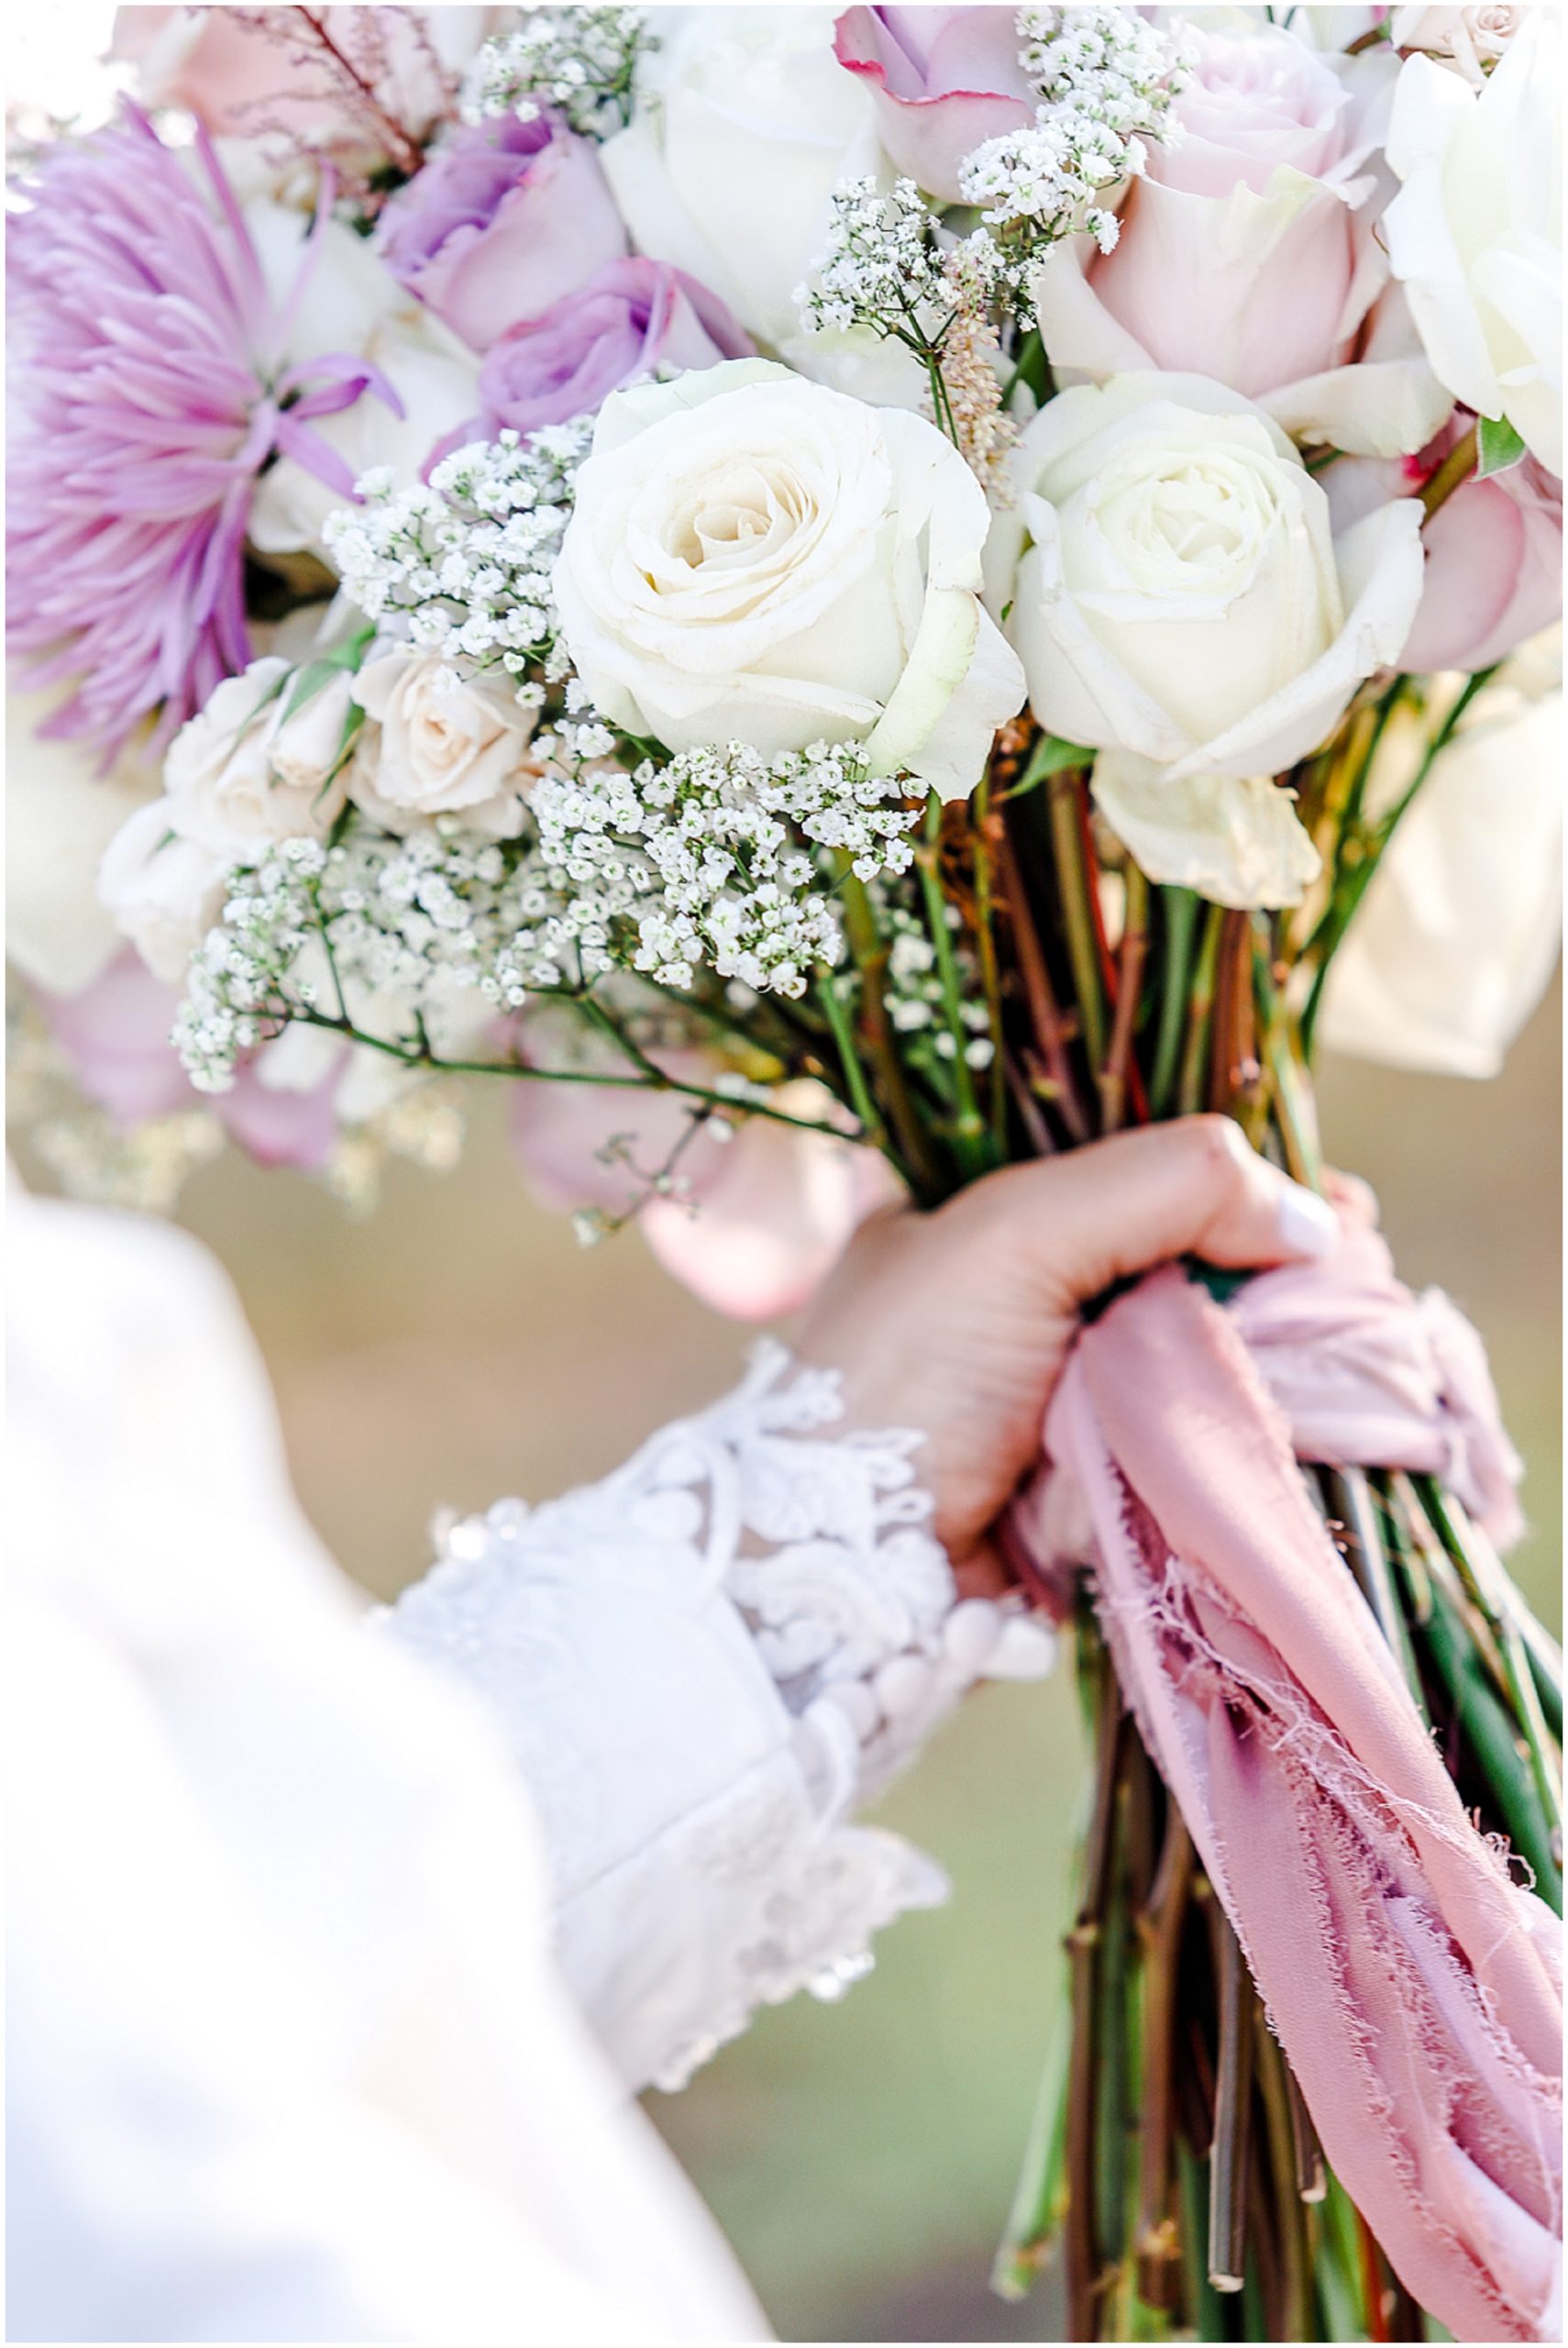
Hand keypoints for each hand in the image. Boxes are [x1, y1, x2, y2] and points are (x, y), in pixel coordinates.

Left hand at [794, 1117, 1341, 1581]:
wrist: (836, 1577)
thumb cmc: (897, 1384)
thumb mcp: (1015, 1236)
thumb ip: (1161, 1187)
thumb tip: (1309, 1216)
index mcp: (990, 1219)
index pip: (1147, 1179)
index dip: (1245, 1191)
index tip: (1333, 1215)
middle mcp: (1029, 1302)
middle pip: (1193, 1275)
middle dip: (1274, 1287)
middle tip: (1349, 1295)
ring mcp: (1062, 1401)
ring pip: (1205, 1369)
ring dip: (1256, 1376)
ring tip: (1316, 1370)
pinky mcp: (1091, 1491)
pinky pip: (1188, 1457)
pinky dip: (1219, 1456)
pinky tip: (1262, 1444)